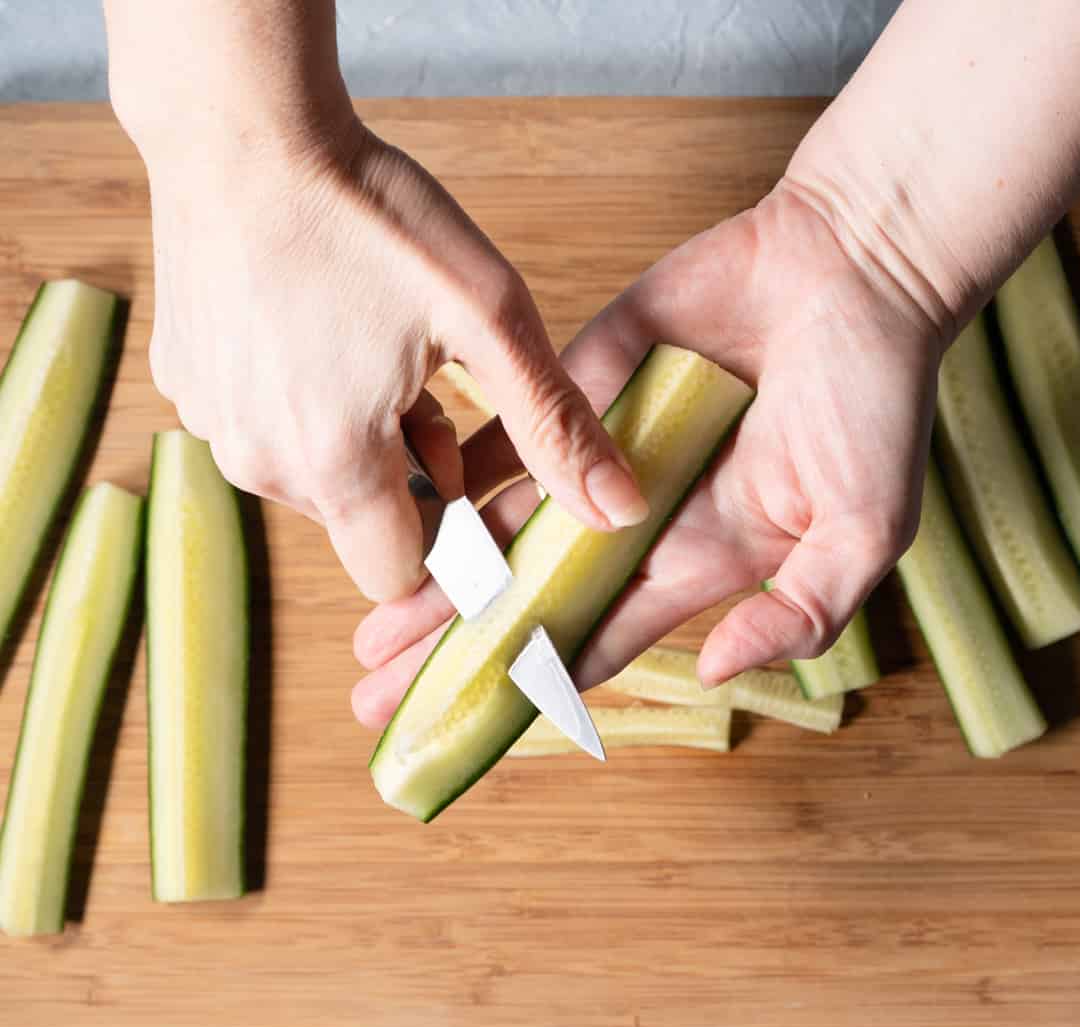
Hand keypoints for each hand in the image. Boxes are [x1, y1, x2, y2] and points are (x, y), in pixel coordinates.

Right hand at [138, 122, 646, 601]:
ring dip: (355, 440)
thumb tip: (621, 510)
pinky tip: (316, 334)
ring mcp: (213, 427)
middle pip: (360, 524)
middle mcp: (260, 464)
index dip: (443, 542)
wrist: (242, 126)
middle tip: (425, 388)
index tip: (461, 478)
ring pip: (312, 480)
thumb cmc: (367, 212)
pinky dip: (301, 406)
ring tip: (373, 354)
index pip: (397, 575)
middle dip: (407, 478)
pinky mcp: (187, 390)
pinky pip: (263, 431)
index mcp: (335, 461)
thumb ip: (554, 426)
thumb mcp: (486, 318)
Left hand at [350, 177, 945, 727]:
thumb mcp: (864, 527)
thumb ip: (800, 610)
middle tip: (378, 694)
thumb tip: (710, 672)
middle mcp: (637, 518)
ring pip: (502, 527)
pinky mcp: (581, 382)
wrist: (854, 265)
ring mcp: (602, 451)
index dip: (532, 685)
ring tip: (370, 626)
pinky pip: (506, 433)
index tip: (466, 728)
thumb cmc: (877, 396)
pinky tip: (403, 514)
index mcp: (697, 558)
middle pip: (529, 598)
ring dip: (438, 576)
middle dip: (457, 650)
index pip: (596, 636)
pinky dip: (456, 472)